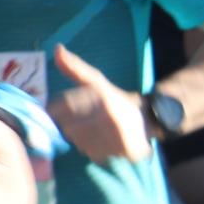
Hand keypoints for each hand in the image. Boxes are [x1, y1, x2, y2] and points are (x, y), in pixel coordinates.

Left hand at [47, 44, 151, 161]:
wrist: (147, 117)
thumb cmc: (112, 99)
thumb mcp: (95, 80)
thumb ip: (73, 67)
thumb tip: (57, 48)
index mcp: (101, 95)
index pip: (63, 107)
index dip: (57, 111)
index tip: (59, 112)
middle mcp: (110, 115)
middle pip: (69, 129)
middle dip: (71, 126)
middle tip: (83, 122)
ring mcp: (120, 134)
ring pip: (80, 144)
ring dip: (82, 140)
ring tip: (95, 131)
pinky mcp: (127, 150)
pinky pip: (96, 155)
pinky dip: (95, 151)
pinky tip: (104, 141)